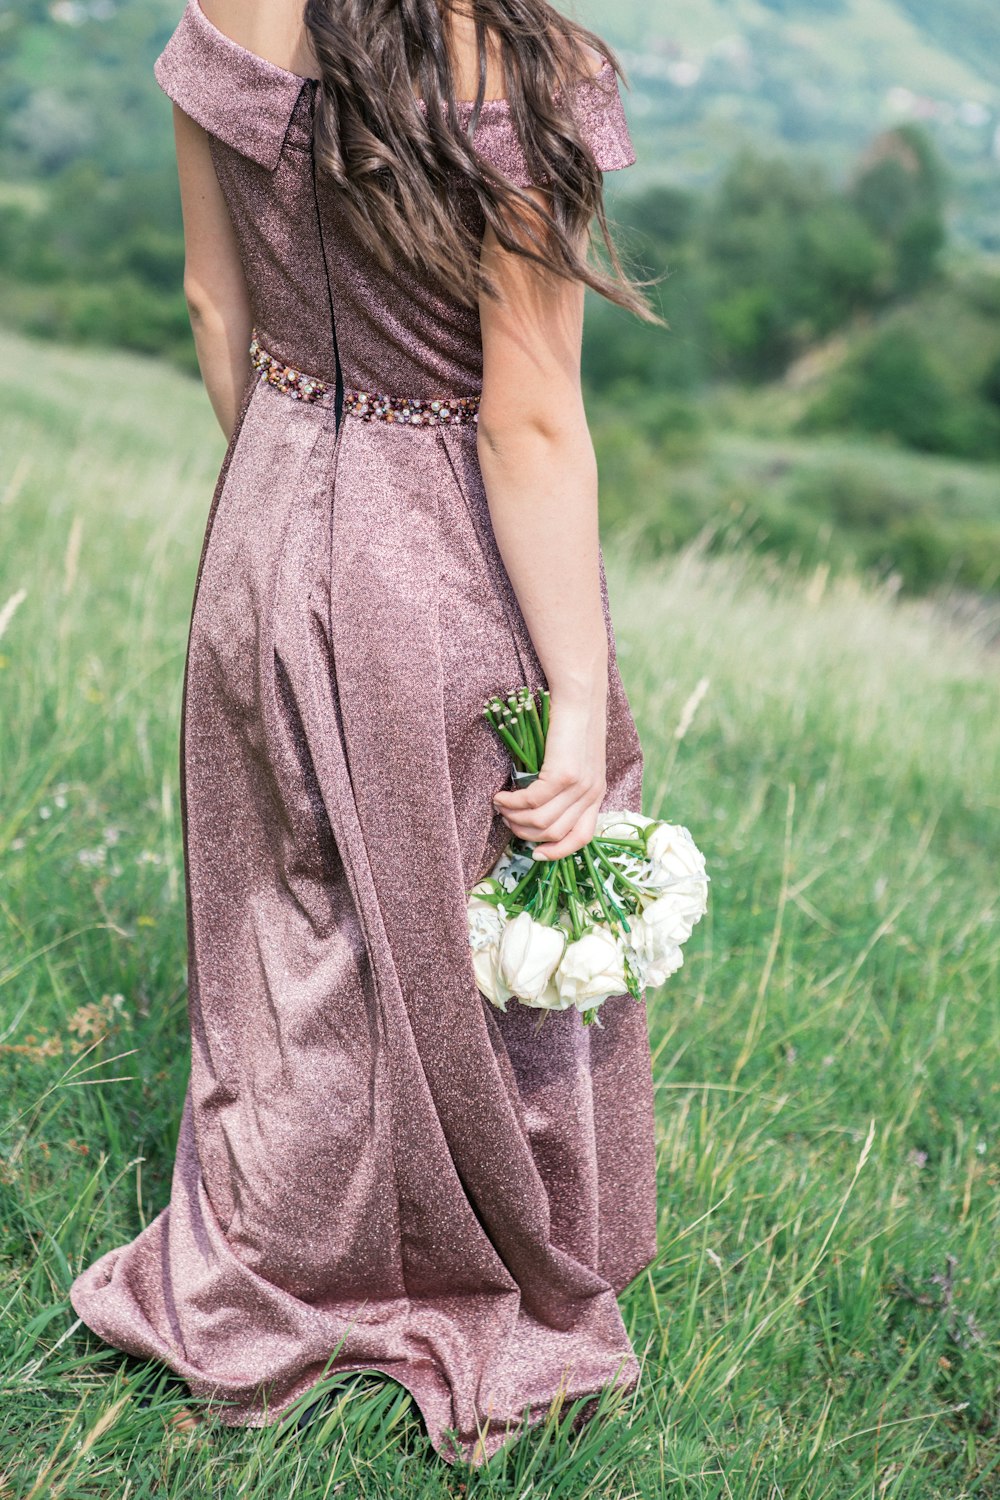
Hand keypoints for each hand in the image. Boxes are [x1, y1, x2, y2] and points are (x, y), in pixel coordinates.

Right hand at [492, 686, 606, 859]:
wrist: (578, 695)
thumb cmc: (571, 723)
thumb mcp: (576, 761)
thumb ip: (564, 787)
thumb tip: (534, 811)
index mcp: (597, 793)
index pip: (582, 838)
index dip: (557, 851)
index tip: (534, 853)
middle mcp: (592, 793)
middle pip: (554, 834)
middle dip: (525, 833)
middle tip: (506, 818)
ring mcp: (579, 786)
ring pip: (541, 822)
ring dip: (515, 818)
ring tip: (501, 806)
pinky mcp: (564, 775)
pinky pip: (532, 802)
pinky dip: (512, 803)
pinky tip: (501, 796)